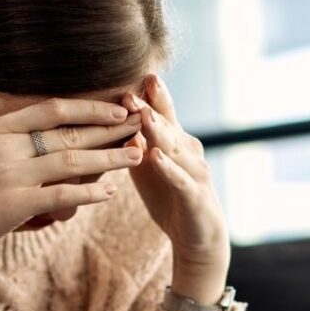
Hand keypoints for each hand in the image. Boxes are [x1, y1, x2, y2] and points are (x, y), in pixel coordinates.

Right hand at [0, 69, 143, 273]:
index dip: (89, 108)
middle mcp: (4, 148)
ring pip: (72, 161)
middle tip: (142, 125)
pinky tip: (111, 191)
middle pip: (69, 133)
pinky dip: (89, 192)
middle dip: (110, 129)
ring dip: (109, 157)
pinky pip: (63, 195)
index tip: (119, 108)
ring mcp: (10, 176)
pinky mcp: (16, 206)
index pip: (51, 110)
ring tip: (138, 155)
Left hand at [124, 76, 229, 304]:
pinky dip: (167, 168)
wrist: (198, 237)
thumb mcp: (148, 168)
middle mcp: (188, 151)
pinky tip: (155, 156)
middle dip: (149, 107)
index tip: (134, 73)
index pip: (162, 112)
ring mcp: (194, 172)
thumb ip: (134, 144)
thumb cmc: (170, 198)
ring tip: (142, 115)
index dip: (150, 95)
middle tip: (130, 89)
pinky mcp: (194, 196)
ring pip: (174, 148)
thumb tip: (111, 119)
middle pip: (167, 125)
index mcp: (175, 141)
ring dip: (159, 131)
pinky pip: (179, 180)